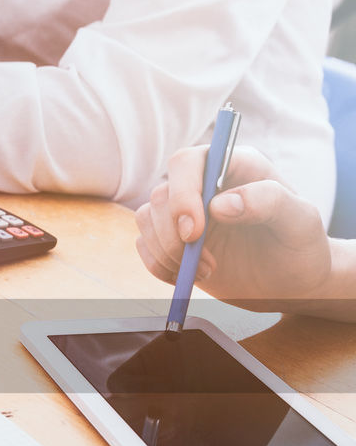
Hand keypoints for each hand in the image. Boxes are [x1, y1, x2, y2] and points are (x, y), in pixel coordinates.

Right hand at [135, 147, 334, 312]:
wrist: (290, 282)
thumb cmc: (300, 247)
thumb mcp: (301, 221)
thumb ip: (269, 202)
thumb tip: (220, 205)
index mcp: (233, 165)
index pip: (187, 163)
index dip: (182, 195)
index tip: (194, 233)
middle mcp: (202, 183)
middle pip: (161, 195)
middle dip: (174, 237)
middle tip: (207, 265)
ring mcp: (184, 211)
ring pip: (146, 219)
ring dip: (167, 253)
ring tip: (205, 273)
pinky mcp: (170, 237)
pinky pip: (144, 245)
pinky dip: (159, 266)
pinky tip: (188, 278)